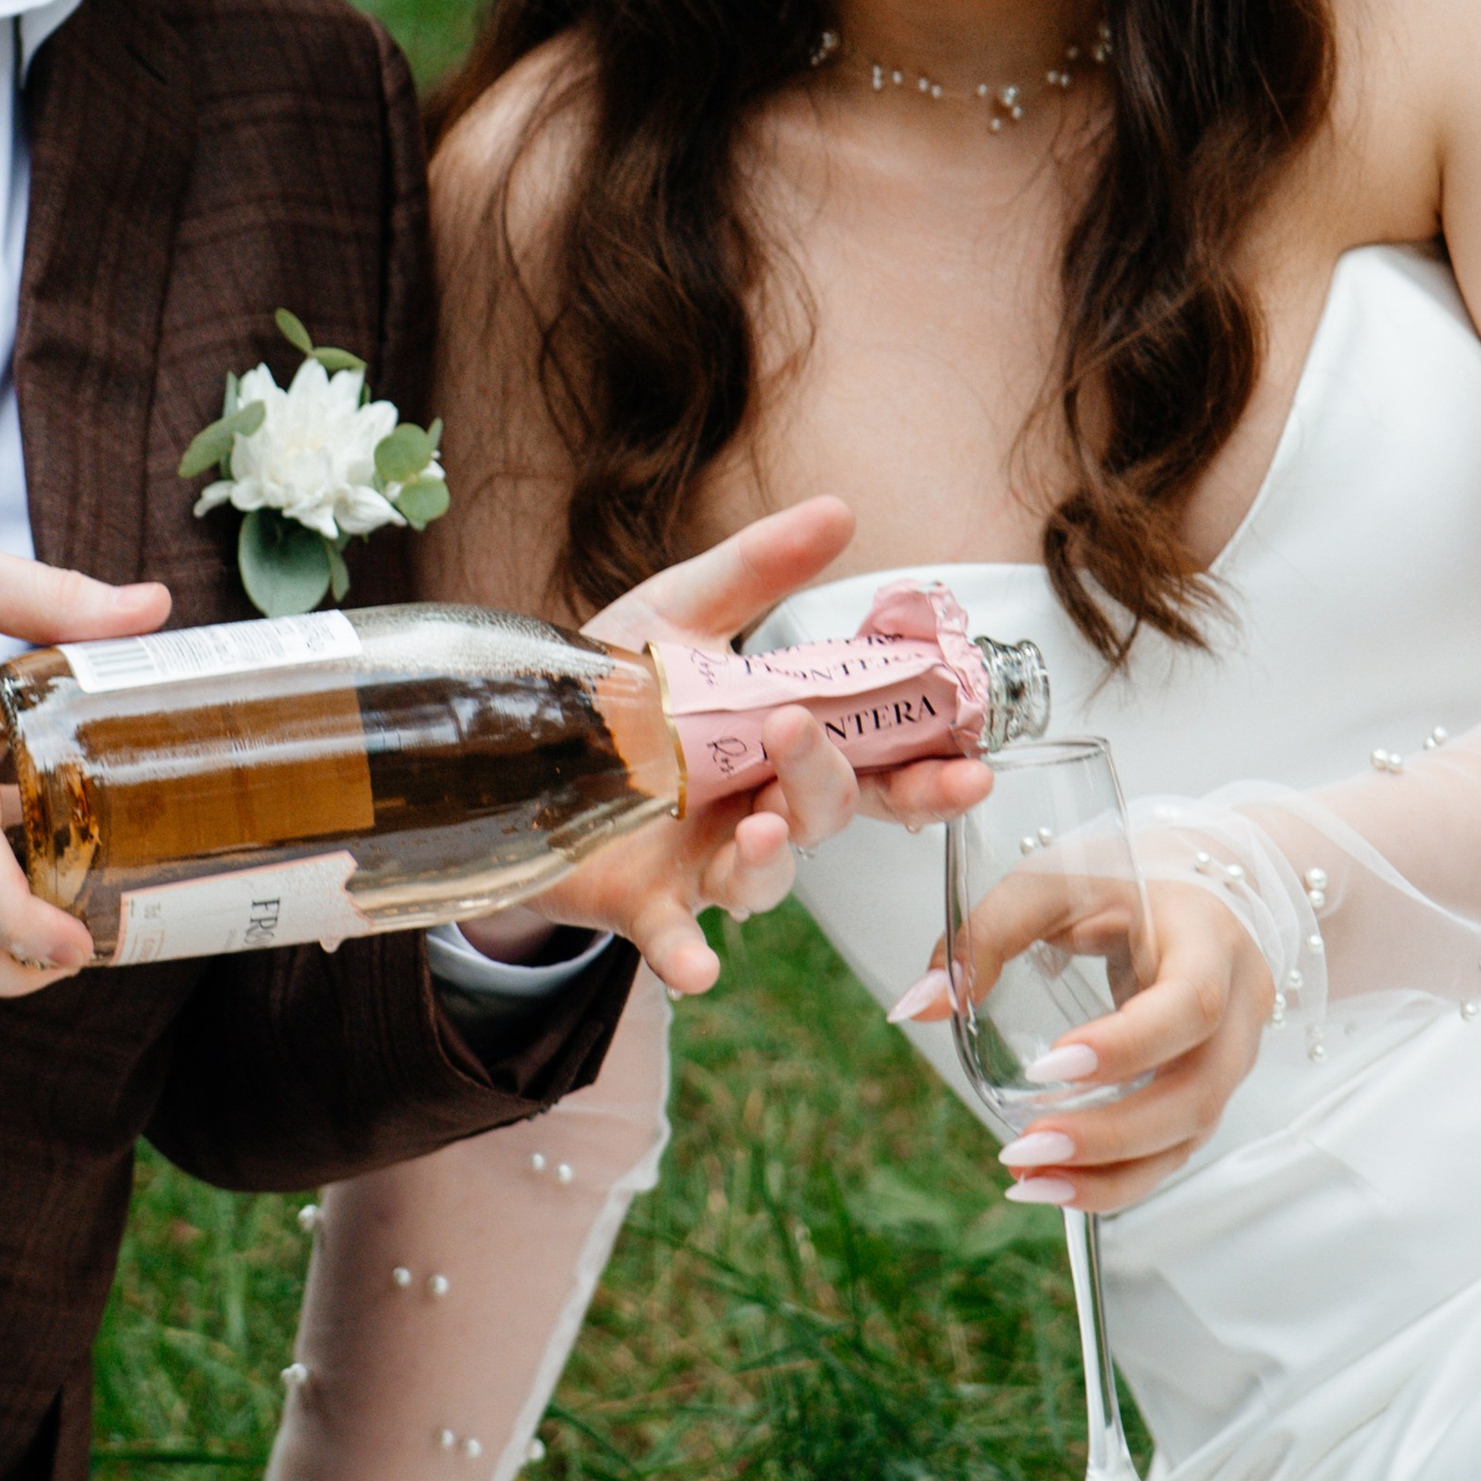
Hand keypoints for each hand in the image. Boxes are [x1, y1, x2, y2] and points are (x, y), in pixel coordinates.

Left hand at [528, 497, 991, 994]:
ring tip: (758, 827)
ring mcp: (702, 863)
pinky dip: (688, 955)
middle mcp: (757, 811)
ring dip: (771, 858)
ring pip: (764, 879)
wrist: (508, 746)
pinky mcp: (642, 902)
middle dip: (830, 781)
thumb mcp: (678, 615)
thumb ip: (756, 571)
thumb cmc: (615, 687)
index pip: (875, 763)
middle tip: (797, 733)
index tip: (971, 764)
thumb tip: (840, 511)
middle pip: (826, 813)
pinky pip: (674, 939)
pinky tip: (698, 970)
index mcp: (781, 747)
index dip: (927, 771)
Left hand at [893, 870, 1274, 1211]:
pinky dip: (1119, 1178)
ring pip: (1191, 1135)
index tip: (1048, 1068)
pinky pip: (1175, 1148)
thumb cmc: (1123, 879)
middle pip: (1198, 1091)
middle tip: (1027, 1148)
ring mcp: (1234, 1055)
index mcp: (1210, 940)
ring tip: (1029, 1179)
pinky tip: (1055, 1183)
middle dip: (1114, 1134)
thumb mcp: (1052, 883)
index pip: (1189, 1005)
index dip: (1127, 1046)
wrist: (1204, 889)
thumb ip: (985, 935)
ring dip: (1112, 1173)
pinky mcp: (1211, 1089)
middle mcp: (1240, 1005)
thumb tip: (916, 1008)